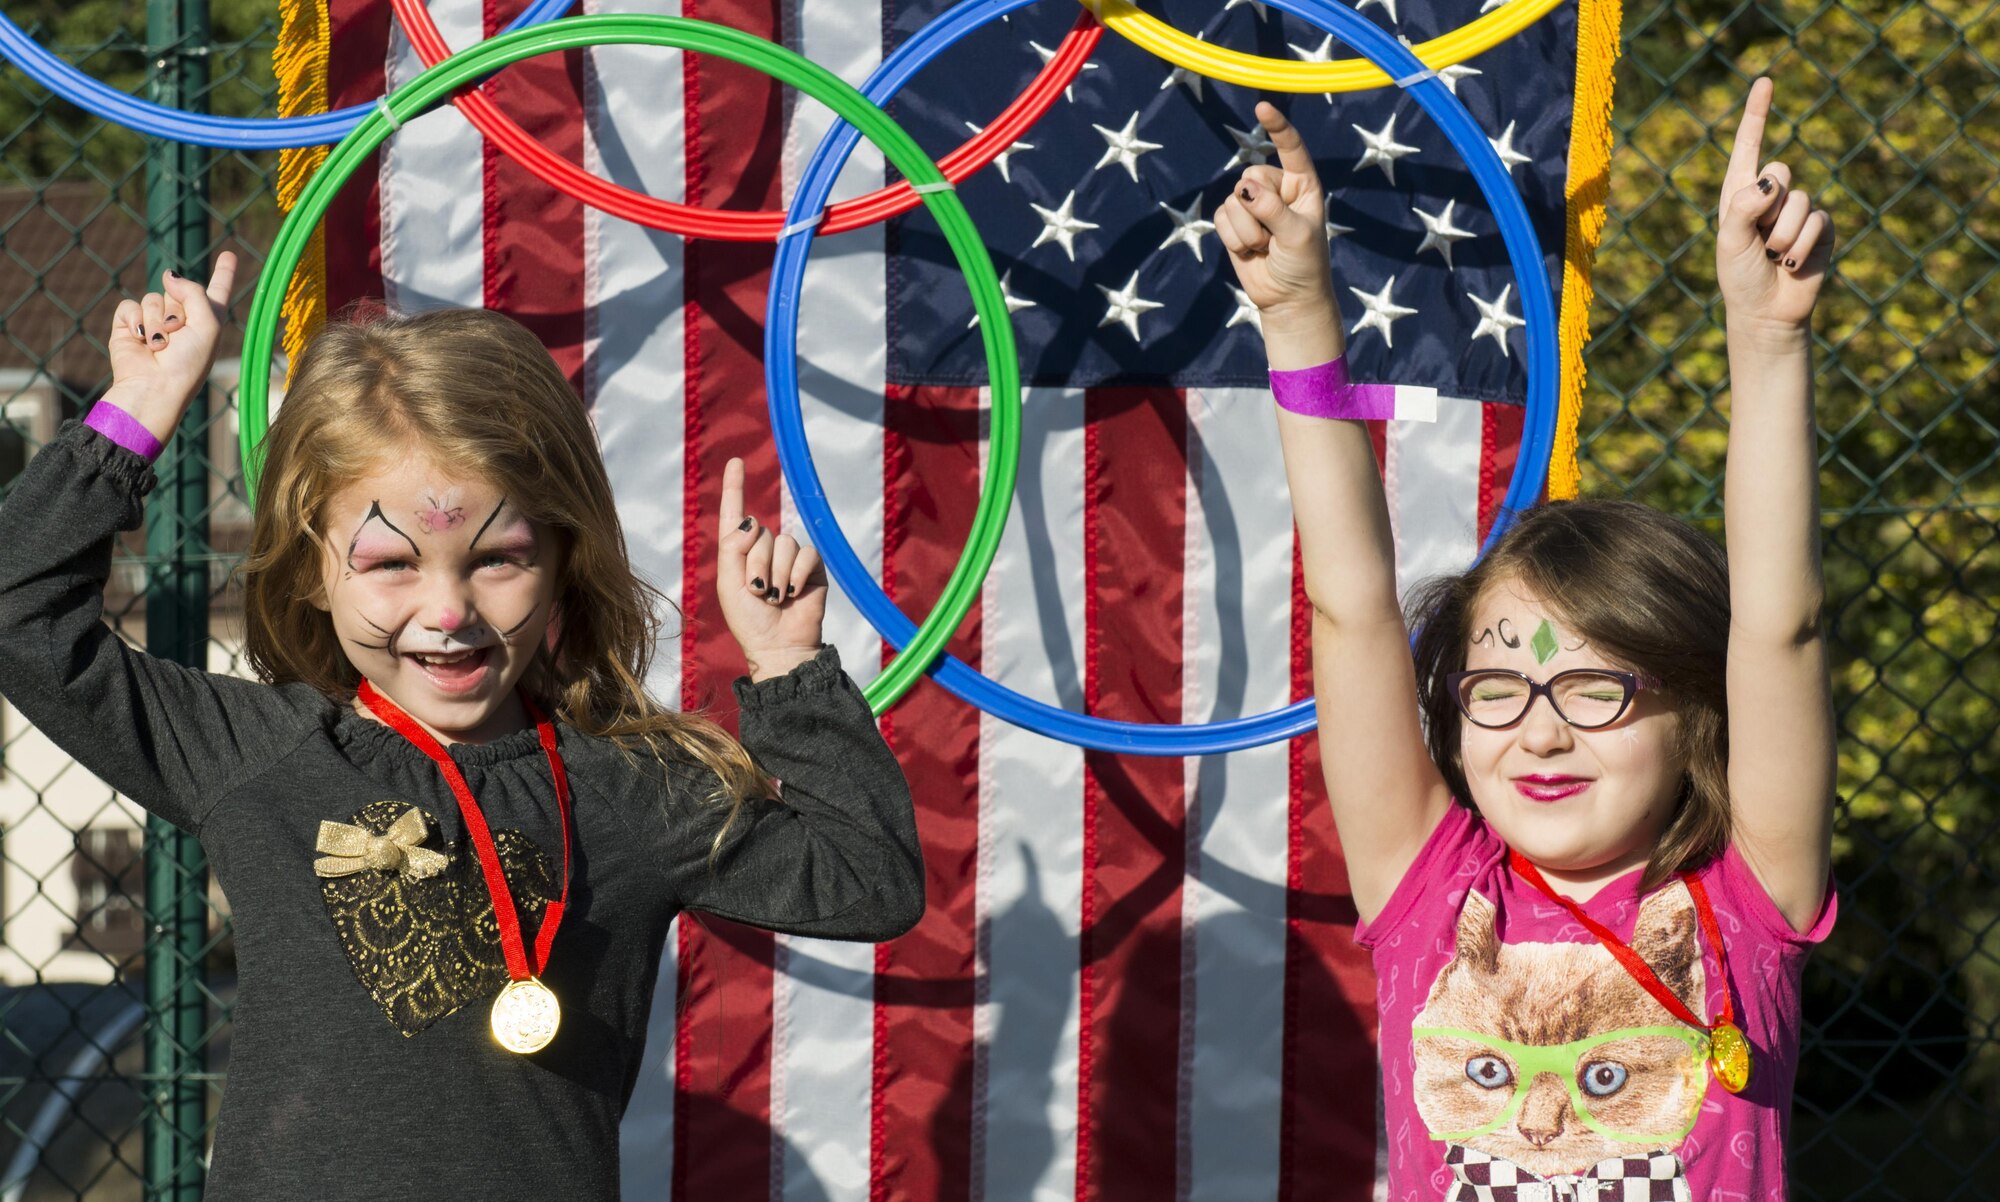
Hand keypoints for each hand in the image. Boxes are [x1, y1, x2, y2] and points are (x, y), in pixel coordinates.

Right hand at [103, 253, 238, 439]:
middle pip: (178, 289)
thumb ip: (195, 292)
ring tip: (161, 345)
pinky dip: (135, 320)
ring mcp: (155, 321)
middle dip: (178, 310)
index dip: (224, 272)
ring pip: (153, 297)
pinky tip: (141, 340)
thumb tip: (168, 276)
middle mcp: (184, 319)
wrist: (154, 387)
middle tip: (178, 338)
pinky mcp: (130, 326)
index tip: (229, 254)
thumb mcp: (208, 325)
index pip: (218, 289)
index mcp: (209, 320)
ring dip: (157, 319)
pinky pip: (129, 305)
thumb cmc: (188, 363)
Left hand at [716, 457, 827, 680]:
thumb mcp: (729, 584)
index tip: (736, 461)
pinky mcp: (812, 567)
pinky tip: (793, 593)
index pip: (735, 514)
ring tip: (775, 598)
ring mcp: (789, 558)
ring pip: (783, 542)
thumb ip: (732, 549)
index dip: (734, 487)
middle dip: (756, 563)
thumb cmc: (749, 621)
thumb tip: (751, 520)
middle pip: (760, 531)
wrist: (779, 647)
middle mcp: (764, 551)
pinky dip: (796, 573)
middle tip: (759, 593)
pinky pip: (805, 553)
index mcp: (739, 553)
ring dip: (776, 573)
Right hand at [1215, 102, 1334, 323]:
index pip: (1290, 149)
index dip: (1277, 128)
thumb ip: (1274, 210)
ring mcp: (1253, 205)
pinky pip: (1220, 217)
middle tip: (1274, 236)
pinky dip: (1233, 238)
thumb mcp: (1298, 236)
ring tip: (1264, 247)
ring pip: (1233, 200)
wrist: (1287, 300)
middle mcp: (1277, 190)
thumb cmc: (1304, 266)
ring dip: (1246, 230)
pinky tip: (1249, 251)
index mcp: (1303, 185)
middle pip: (1251, 177)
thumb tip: (1244, 191)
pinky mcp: (1234, 222)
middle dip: (1258, 210)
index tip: (1262, 108)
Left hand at [1716, 79, 1832, 337]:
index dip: (1757, 114)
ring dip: (1783, 235)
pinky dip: (1802, 245)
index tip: (1764, 82)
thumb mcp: (1730, 242)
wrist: (1767, 313)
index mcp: (1739, 193)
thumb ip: (1744, 208)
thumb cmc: (1740, 277)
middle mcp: (1770, 196)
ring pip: (1800, 200)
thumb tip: (1770, 180)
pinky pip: (1819, 221)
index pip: (1749, 146)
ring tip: (1773, 257)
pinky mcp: (1822, 228)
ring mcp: (1798, 210)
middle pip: (1780, 170)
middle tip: (1759, 239)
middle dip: (1769, 206)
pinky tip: (1792, 263)